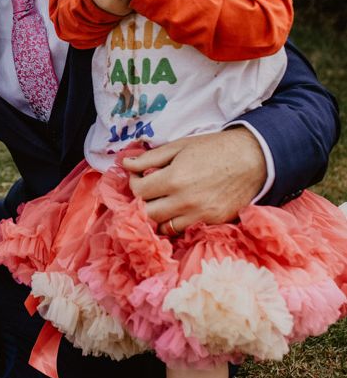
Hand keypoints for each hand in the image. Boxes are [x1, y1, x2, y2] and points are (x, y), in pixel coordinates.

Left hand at [124, 128, 266, 232]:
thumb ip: (149, 158)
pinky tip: (177, 209)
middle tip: (147, 190)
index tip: (138, 176)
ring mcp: (200, 215)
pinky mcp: (212, 223)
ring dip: (157, 216)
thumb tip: (125, 164)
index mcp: (174, 179)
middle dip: (141, 202)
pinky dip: (176, 222)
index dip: (133, 183)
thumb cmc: (213, 148)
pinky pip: (184, 230)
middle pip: (147, 213)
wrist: (252, 159)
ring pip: (164, 227)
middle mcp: (185, 201)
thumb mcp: (178, 146)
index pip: (138, 191)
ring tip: (160, 201)